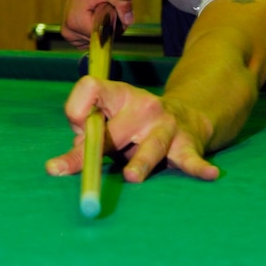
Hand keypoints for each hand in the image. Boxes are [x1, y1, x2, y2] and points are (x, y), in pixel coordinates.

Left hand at [45, 76, 219, 181]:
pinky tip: (209, 174)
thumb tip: (55, 167)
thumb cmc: (133, 125)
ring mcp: (166, 125)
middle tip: (86, 169)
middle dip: (99, 151)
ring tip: (132, 176)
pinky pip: (191, 158)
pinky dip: (199, 168)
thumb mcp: (108, 123)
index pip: (91, 88)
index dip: (78, 107)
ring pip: (150, 146)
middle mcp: (142, 106)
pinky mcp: (187, 144)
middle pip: (115, 131)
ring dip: (140, 162)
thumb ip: (85, 140)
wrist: (186, 116)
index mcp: (117, 95)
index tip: (75, 125)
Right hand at [60, 0, 133, 47]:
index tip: (115, 12)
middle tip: (108, 8)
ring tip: (100, 11)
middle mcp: (69, 31)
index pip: (104, 36)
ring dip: (103, 29)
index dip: (114, 26)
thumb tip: (128, 21)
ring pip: (96, 41)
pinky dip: (96, 31)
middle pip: (100, 39)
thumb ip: (122, 4)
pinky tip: (95, 17)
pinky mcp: (70, 35)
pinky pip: (89, 40)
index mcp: (76, 22)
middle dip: (109, 27)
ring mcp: (68, 34)